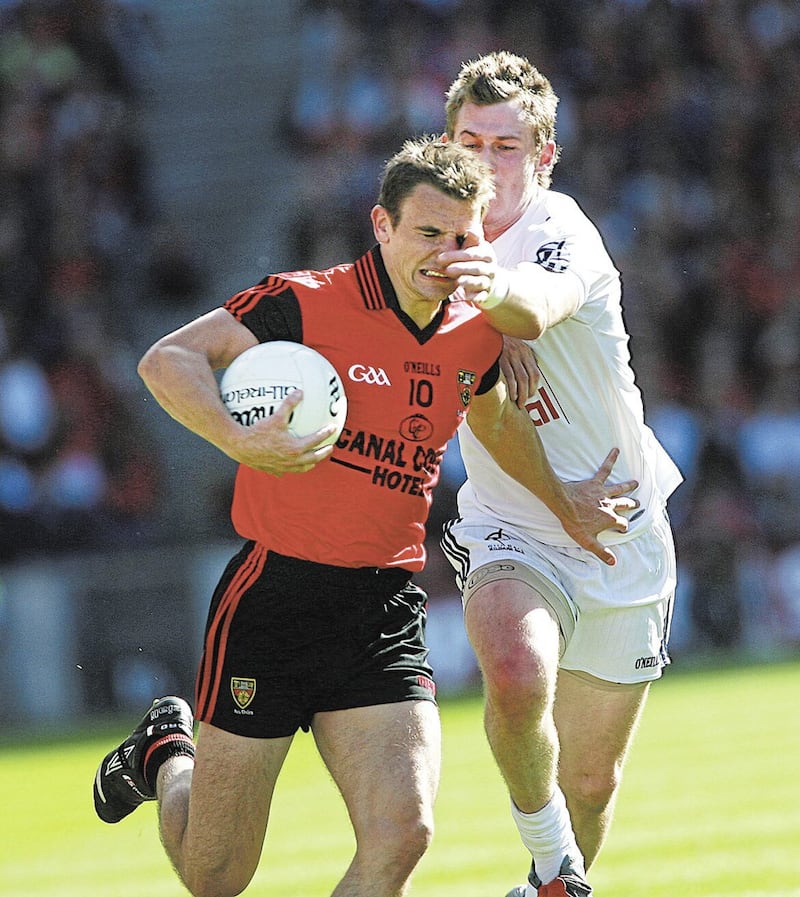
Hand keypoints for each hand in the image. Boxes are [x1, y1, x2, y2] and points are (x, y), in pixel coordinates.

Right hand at [226, 389, 335, 474]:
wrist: (240, 446)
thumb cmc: (257, 432)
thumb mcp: (275, 417)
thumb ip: (289, 404)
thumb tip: (300, 392)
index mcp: (295, 448)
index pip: (316, 440)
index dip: (325, 434)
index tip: (332, 429)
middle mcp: (291, 460)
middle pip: (313, 458)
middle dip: (323, 453)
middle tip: (330, 448)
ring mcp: (282, 467)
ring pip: (301, 468)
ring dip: (310, 463)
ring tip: (314, 460)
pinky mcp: (272, 470)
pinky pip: (284, 471)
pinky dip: (290, 468)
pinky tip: (288, 465)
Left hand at [438, 230, 501, 306]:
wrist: (492, 281)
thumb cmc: (476, 262)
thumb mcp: (475, 249)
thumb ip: (470, 240)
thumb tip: (469, 229)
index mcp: (487, 254)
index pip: (473, 253)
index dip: (457, 255)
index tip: (440, 258)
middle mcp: (490, 268)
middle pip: (477, 267)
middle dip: (461, 268)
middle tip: (447, 269)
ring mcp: (489, 282)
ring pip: (480, 281)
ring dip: (468, 281)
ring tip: (457, 281)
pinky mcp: (486, 295)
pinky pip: (482, 296)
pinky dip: (475, 296)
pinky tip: (467, 296)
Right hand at [501, 335, 539, 406]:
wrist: (487, 328)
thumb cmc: (498, 340)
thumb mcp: (513, 345)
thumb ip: (519, 357)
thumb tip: (525, 373)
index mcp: (525, 351)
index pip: (535, 372)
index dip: (534, 387)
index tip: (530, 395)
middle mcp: (520, 353)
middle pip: (529, 377)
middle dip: (528, 392)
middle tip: (523, 402)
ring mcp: (510, 355)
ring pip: (521, 378)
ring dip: (521, 393)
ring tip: (518, 402)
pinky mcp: (500, 358)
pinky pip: (509, 376)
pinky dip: (512, 388)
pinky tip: (511, 396)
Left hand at [559, 448, 638, 565]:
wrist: (562, 504)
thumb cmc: (573, 522)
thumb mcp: (587, 541)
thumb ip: (601, 551)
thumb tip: (613, 562)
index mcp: (609, 519)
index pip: (622, 524)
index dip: (623, 528)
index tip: (623, 529)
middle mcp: (609, 505)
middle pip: (625, 504)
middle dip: (632, 505)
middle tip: (638, 503)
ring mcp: (602, 493)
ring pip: (619, 488)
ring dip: (628, 486)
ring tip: (636, 482)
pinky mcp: (594, 482)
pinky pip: (604, 470)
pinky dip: (610, 459)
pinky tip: (615, 449)